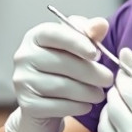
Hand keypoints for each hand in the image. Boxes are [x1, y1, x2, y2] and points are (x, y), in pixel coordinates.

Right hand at [4, 16, 113, 131]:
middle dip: (90, 72)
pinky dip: (76, 107)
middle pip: (62, 62)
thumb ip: (89, 34)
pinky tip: (87, 106)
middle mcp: (24, 56)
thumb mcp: (76, 47)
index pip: (55, 33)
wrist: (44, 103)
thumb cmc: (63, 69)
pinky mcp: (26, 104)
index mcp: (36, 36)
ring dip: (87, 92)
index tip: (96, 54)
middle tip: (108, 79)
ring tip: (100, 94)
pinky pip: (57, 106)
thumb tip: (101, 24)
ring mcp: (22, 80)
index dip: (76, 42)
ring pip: (61, 86)